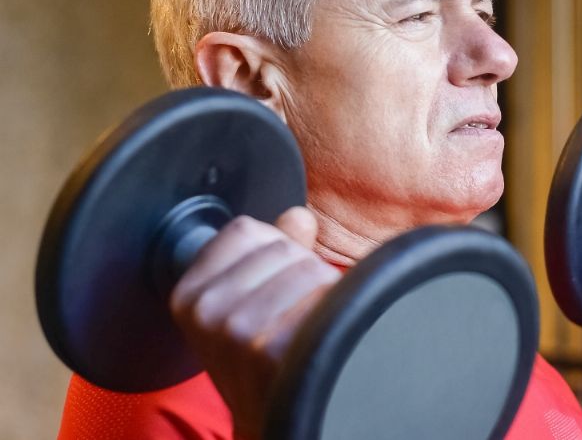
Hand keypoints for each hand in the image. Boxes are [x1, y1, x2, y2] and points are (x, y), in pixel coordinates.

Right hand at [170, 206, 340, 438]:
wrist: (273, 422)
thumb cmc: (260, 363)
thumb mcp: (245, 304)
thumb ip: (271, 251)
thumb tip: (298, 216)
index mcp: (189, 294)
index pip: (246, 231)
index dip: (273, 249)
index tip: (272, 283)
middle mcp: (207, 309)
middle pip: (282, 248)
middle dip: (302, 271)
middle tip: (296, 313)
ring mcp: (238, 329)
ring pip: (309, 268)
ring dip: (323, 292)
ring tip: (310, 327)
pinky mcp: (274, 348)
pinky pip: (325, 296)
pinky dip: (338, 311)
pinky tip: (322, 338)